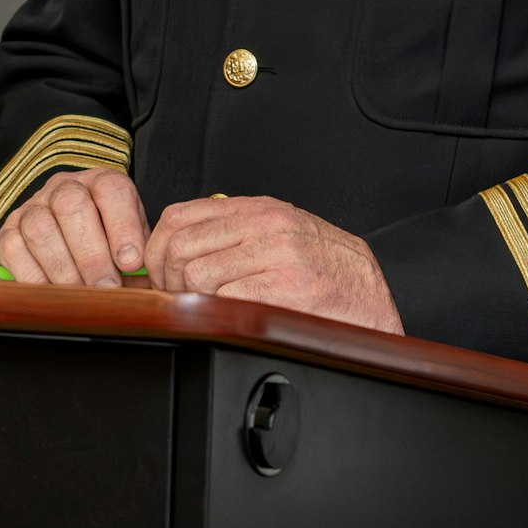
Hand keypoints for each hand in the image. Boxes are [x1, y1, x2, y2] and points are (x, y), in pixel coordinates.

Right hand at [0, 167, 149, 287]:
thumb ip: (137, 256)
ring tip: (81, 296)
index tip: (131, 263)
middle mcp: (63, 188)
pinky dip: (33, 278)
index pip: (111, 190)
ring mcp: (31, 208)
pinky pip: (13, 251)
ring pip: (40, 229)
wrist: (62, 237)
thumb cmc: (104, 242)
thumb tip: (143, 285)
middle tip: (106, 287)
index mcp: (100, 182)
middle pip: (71, 206)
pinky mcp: (5, 233)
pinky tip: (51, 294)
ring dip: (63, 269)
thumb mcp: (128, 241)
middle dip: (92, 254)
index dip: (123, 227)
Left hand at [144, 195, 402, 332]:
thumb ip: (235, 231)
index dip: (157, 250)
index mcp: (259, 209)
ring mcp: (276, 254)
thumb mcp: (280, 232)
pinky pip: (224, 301)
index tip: (162, 274)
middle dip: (168, 281)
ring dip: (192, 301)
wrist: (370, 296)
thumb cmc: (324, 268)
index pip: (179, 217)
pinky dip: (217, 314)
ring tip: (208, 310)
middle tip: (179, 300)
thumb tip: (177, 246)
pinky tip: (230, 319)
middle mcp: (266, 224)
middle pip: (179, 248)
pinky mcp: (284, 288)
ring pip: (196, 276)